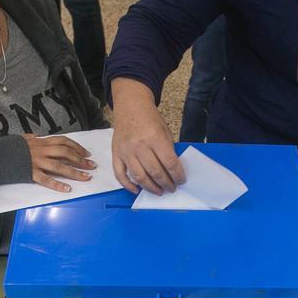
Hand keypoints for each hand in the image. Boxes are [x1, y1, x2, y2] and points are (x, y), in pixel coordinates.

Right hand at [24, 135, 95, 193]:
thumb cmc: (9, 148)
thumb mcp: (22, 139)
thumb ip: (32, 138)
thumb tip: (37, 136)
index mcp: (41, 142)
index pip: (63, 142)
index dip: (76, 147)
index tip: (86, 153)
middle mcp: (41, 151)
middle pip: (66, 153)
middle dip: (81, 160)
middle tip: (91, 166)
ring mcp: (37, 162)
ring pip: (60, 166)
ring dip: (75, 172)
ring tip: (86, 177)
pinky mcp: (31, 173)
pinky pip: (47, 180)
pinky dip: (58, 185)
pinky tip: (67, 189)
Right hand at [111, 78, 184, 194]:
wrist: (130, 106)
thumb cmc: (150, 119)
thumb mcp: (165, 131)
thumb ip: (168, 150)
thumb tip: (172, 170)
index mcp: (154, 137)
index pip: (169, 162)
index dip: (177, 175)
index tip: (181, 181)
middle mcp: (139, 145)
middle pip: (155, 172)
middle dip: (166, 184)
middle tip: (172, 188)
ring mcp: (126, 151)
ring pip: (139, 177)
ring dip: (151, 188)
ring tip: (159, 191)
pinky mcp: (116, 154)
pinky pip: (120, 175)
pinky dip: (128, 185)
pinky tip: (137, 190)